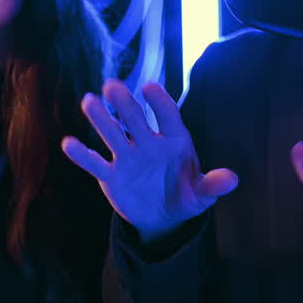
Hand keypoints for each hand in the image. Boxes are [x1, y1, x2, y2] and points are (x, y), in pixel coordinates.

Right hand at [62, 79, 237, 243]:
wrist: (164, 217)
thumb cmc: (185, 195)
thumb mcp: (201, 194)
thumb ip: (213, 185)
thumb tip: (233, 179)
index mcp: (175, 140)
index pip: (168, 116)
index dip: (160, 103)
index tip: (150, 88)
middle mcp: (149, 142)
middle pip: (136, 119)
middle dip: (125, 104)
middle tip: (112, 86)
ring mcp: (128, 157)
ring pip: (113, 134)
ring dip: (101, 119)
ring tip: (88, 101)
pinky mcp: (112, 175)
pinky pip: (96, 163)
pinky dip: (83, 155)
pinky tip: (69, 143)